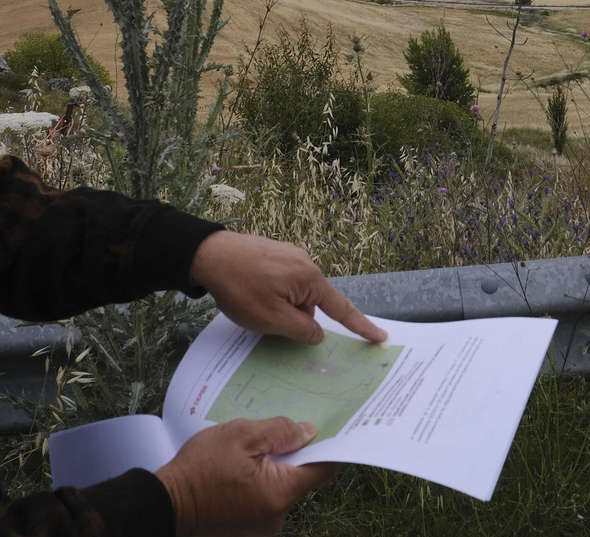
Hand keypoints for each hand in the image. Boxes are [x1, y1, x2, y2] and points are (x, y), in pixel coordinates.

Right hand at [155, 417, 337, 535]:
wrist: (163, 505)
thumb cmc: (199, 470)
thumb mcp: (240, 436)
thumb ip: (280, 431)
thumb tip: (309, 431)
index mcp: (280, 494)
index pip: (323, 469)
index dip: (328, 444)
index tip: (329, 425)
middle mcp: (277, 517)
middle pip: (301, 477)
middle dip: (292, 452)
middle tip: (277, 428)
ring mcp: (262, 526)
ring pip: (281, 486)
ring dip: (272, 466)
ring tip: (251, 446)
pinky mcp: (249, 527)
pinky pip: (265, 497)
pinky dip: (259, 480)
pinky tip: (241, 466)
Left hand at [189, 232, 386, 344]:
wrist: (208, 253)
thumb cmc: (240, 287)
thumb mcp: (272, 319)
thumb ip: (301, 330)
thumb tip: (318, 334)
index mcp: (309, 279)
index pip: (341, 309)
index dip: (361, 326)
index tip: (380, 337)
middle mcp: (305, 263)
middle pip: (312, 304)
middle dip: (295, 319)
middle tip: (265, 318)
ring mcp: (289, 255)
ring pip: (294, 295)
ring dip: (280, 306)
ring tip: (251, 302)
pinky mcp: (274, 253)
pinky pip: (282, 282)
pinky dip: (272, 293)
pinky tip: (250, 291)